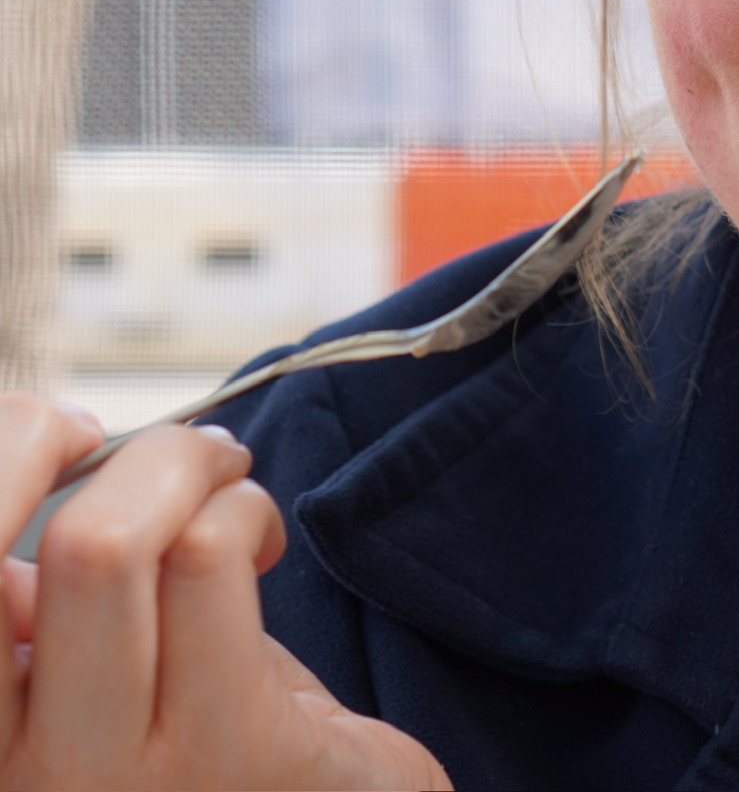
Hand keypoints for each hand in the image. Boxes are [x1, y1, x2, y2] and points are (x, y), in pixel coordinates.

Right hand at [0, 397, 449, 789]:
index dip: (4, 459)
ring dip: (196, 471)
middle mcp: (25, 774)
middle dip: (130, 457)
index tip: (59, 428)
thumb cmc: (207, 738)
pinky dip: (243, 509)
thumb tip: (18, 472)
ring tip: (233, 488)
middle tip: (188, 452)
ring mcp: (117, 776)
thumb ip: (34, 611)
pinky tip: (265, 540)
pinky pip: (210, 560)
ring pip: (113, 542)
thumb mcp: (91, 677)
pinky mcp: (231, 749)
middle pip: (39, 551)